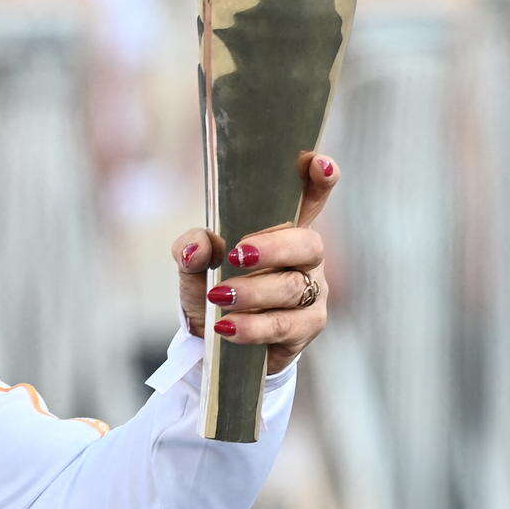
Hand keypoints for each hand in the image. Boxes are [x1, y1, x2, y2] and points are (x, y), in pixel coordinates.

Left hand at [172, 152, 337, 375]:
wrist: (215, 344)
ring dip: (253, 292)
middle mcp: (305, 259)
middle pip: (308, 245)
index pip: (310, 200)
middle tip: (237, 254)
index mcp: (283, 231)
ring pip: (293, 288)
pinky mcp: (305, 329)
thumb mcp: (193, 267)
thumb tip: (197, 247)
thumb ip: (190, 248)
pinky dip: (253, 327)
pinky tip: (227, 327)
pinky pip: (284, 326)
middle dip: (274, 248)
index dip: (320, 181)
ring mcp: (311, 294)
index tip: (319, 164)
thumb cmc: (212, 291)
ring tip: (219, 296)